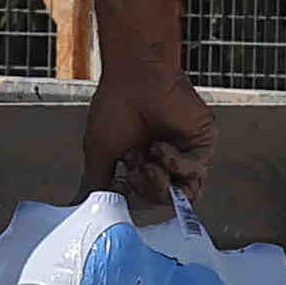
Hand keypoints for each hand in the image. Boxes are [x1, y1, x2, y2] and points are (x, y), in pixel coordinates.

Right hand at [82, 64, 211, 217]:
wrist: (133, 76)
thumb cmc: (115, 106)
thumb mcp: (100, 153)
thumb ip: (96, 183)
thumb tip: (83, 208)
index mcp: (143, 166)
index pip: (146, 199)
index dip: (134, 198)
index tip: (120, 186)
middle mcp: (166, 163)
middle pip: (166, 200)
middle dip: (148, 191)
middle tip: (135, 172)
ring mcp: (186, 154)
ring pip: (186, 193)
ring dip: (163, 184)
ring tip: (149, 164)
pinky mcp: (203, 143)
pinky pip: (196, 170)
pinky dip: (175, 164)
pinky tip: (160, 146)